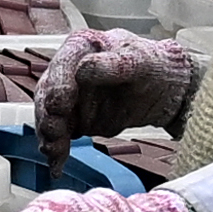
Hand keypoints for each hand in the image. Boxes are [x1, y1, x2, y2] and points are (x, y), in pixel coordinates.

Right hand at [26, 31, 197, 145]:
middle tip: (54, 133)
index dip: (58, 85)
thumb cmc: (152, 66)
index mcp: (81, 47)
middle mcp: (68, 70)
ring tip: (54, 153)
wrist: (164, 90)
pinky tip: (57, 164)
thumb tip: (83, 70)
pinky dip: (57, 150)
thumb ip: (113, 64)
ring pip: (48, 117)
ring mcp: (69, 96)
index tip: (59, 104)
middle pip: (48, 93)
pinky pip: (59, 135)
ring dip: (49, 136)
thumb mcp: (139, 61)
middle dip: (48, 116)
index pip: (62, 65)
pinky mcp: (74, 119)